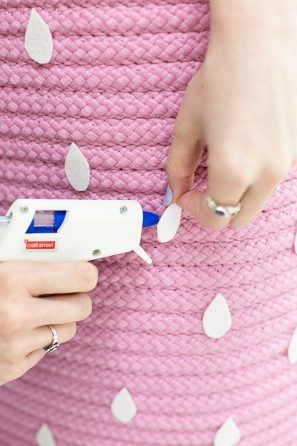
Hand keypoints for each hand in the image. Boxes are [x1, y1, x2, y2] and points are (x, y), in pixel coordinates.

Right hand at [0, 260, 97, 384]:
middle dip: (74, 296)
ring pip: (68, 329)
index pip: (81, 277)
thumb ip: (22, 252)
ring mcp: (15, 345)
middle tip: (60, 290)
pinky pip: (47, 348)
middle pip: (82, 306)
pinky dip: (39, 338)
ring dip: (58, 319)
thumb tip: (59, 244)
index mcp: (11, 279)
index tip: (81, 271)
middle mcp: (16, 315)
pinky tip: (17, 329)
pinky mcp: (13, 368)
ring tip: (33, 310)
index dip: (84, 272)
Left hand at [166, 0, 296, 229]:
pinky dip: (255, 176)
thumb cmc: (222, 78)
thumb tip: (176, 192)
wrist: (258, 44)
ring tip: (224, 161)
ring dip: (237, 193)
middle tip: (203, 188)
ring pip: (257, 200)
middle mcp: (267, 173)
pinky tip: (245, 148)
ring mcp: (287, 162)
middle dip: (217, 209)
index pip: (215, 220)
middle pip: (239, 219)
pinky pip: (271, 179)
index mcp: (235, 171)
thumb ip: (178, 169)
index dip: (195, 212)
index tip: (186, 196)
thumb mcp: (187, 127)